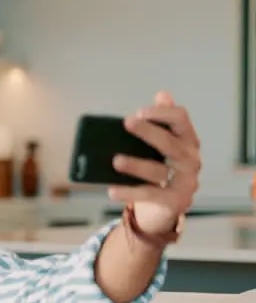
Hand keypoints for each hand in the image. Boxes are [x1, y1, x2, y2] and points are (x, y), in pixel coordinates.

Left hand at [109, 91, 200, 234]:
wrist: (162, 208)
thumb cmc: (159, 169)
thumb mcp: (160, 146)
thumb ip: (161, 122)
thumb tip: (163, 94)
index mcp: (187, 141)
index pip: (181, 119)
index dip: (162, 113)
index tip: (139, 112)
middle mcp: (190, 160)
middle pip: (171, 143)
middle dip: (149, 132)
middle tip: (127, 123)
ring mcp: (185, 182)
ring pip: (159, 171)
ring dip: (136, 165)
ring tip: (116, 160)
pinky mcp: (175, 201)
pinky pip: (149, 195)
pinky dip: (129, 192)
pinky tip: (111, 190)